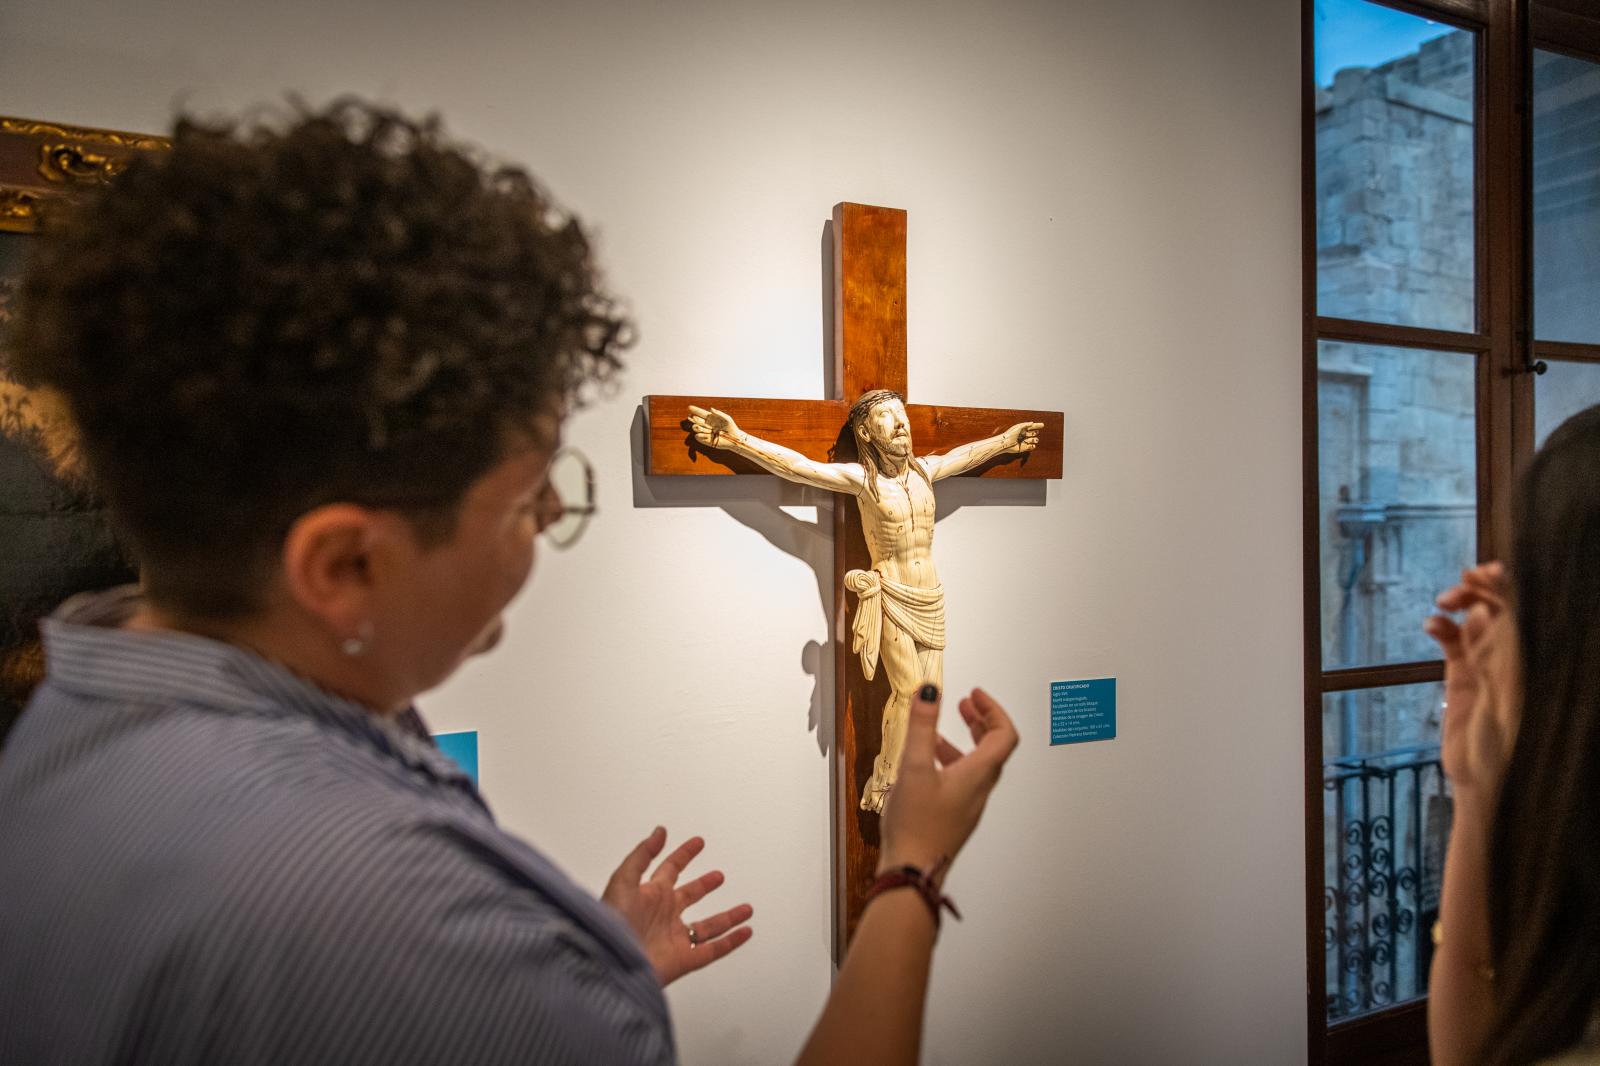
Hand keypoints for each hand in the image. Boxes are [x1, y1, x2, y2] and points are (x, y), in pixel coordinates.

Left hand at [602, 827, 752, 986]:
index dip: (684, 854)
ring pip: (708, 926)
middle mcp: (664, 916)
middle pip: (689, 897)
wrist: (611, 962)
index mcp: (649, 895)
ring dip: (728, 917)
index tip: (697, 843)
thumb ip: (643, 855)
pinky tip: (745, 932)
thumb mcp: (623, 880)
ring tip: (746, 909)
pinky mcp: (684, 959)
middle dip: (704, 885)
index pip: (670, 869)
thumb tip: (659, 832)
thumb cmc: (611, 923)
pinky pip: (714, 950)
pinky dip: (732, 941)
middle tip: (718, 876)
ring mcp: (675, 938)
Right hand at [688, 405, 740, 449]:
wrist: (735, 439)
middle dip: (694, 419)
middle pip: (697, 420)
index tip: (689, 407)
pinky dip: (699, 436)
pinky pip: (699, 437)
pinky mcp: (706, 440)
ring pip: (697, 428)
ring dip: (696, 427)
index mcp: (711, 418)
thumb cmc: (731, 427)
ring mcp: (706, 432)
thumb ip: (719, 414)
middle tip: (693, 417)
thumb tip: (711, 409)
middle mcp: (707, 425)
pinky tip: (699, 435)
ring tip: (697, 426)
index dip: (696, 410)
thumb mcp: (727, 419)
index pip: (702, 413)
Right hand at [877, 686, 1019, 878]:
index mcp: (978, 774)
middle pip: (993, 749)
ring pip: (976, 765)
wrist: (911, 872)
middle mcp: (979, 790)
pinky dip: (950, 762)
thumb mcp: (915, 767)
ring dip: (963, 742)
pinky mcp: (954, 817)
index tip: (975, 694)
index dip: (993, 710)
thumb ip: (921, 727)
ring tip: (938, 731)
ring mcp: (968, 806)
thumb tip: (930, 693)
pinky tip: (925, 764)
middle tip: (965, 704)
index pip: (1004, 734)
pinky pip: (962, 781)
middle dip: (980, 721)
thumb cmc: (916, 825)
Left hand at [1004, 422, 1043, 453]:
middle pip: (1033, 433)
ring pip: (1033, 440)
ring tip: (1034, 439)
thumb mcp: (1018, 427)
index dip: (1037, 425)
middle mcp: (1024, 435)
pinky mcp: (1023, 448)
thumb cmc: (1010, 434)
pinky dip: (1033, 446)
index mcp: (1022, 429)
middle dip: (1035, 433)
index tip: (1043, 425)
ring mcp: (1024, 441)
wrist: (1006, 443)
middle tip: (1035, 433)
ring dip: (1035, 439)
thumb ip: (1026, 424)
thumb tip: (1032, 423)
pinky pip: (1031, 447)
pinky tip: (1032, 445)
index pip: (1031, 427)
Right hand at [1423, 563, 1520, 800]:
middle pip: (1497, 612)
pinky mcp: (1462, 679)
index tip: (1475, 572)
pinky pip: (1453, 644)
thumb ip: (1488, 660)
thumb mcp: (1493, 704)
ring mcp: (1483, 668)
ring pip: (1473, 624)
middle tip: (1455, 586)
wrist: (1479, 783)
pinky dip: (1443, 630)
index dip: (1498, 589)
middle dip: (1478, 591)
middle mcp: (1505, 661)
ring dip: (1458, 607)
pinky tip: (1431, 625)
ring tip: (1440, 605)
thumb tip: (1485, 615)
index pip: (1513, 616)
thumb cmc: (1495, 753)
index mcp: (1520, 666)